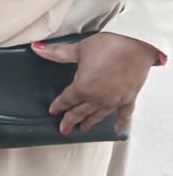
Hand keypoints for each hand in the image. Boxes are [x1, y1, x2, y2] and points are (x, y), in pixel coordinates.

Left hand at [36, 32, 159, 134]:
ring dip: (90, 121)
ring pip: (98, 114)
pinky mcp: (128, 97)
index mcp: (82, 88)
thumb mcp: (80, 49)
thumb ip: (57, 52)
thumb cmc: (110, 46)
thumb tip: (36, 48)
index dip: (59, 105)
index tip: (53, 111)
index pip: (66, 99)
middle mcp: (97, 98)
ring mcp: (113, 100)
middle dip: (71, 119)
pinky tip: (117, 129)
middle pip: (80, 111)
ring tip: (83, 128)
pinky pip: (123, 113)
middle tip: (64, 128)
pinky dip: (120, 122)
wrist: (138, 47)